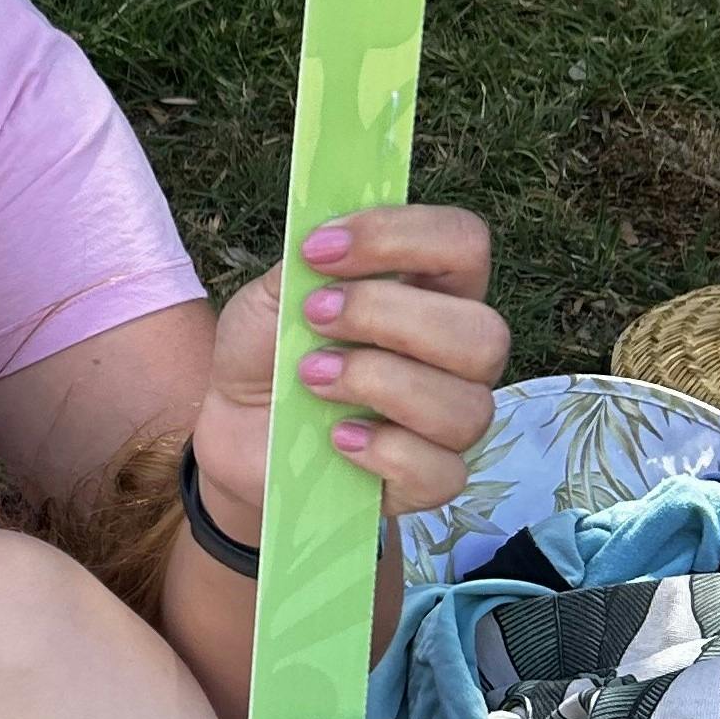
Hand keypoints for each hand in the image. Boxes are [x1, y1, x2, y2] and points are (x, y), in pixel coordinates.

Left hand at [195, 204, 507, 530]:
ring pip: (468, 406)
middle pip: (484, 333)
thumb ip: (305, 265)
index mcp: (431, 290)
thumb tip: (335, 239)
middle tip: (314, 316)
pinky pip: (440, 471)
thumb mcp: (270, 297)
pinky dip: (383, 451)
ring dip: (376, 382)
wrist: (235, 427)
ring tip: (309, 377)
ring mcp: (450, 422)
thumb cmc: (268, 351)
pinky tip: (336, 437)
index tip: (317, 251)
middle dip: (387, 316)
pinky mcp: (429, 481)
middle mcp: (457, 354)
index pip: (464, 242)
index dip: (399, 237)